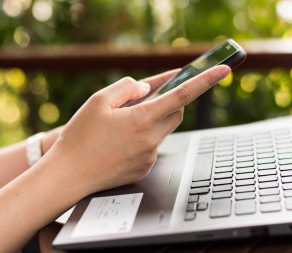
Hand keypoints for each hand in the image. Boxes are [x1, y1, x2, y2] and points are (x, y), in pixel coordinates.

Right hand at [47, 65, 229, 196]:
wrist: (69, 174)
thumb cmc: (80, 137)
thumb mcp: (99, 101)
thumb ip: (127, 88)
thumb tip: (146, 88)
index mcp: (142, 120)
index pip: (182, 95)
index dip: (204, 81)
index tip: (222, 70)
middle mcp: (151, 140)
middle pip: (176, 113)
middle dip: (169, 101)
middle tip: (148, 98)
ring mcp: (149, 157)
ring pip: (163, 130)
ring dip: (152, 120)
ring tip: (123, 124)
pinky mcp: (144, 169)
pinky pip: (152, 147)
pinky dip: (143, 138)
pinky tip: (120, 141)